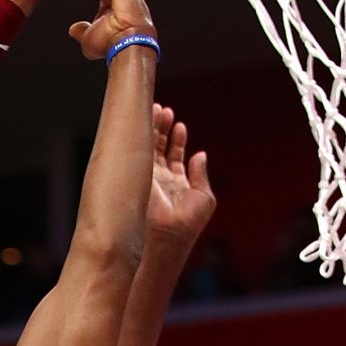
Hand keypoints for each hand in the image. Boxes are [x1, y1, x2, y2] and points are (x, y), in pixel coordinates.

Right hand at [146, 106, 214, 250]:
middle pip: (161, 148)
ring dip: (155, 128)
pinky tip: (149, 120)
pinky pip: (141, 151)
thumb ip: (201, 174)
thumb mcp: (205, 197)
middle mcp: (161, 180)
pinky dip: (144, 135)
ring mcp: (149, 178)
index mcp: (178, 185)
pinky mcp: (140, 177)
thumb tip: (200, 155)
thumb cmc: (187, 224)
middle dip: (164, 129)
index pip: (175, 158)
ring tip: (159, 110)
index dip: (178, 140)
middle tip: (166, 111)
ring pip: (150, 147)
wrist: (166, 236)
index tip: (180, 125)